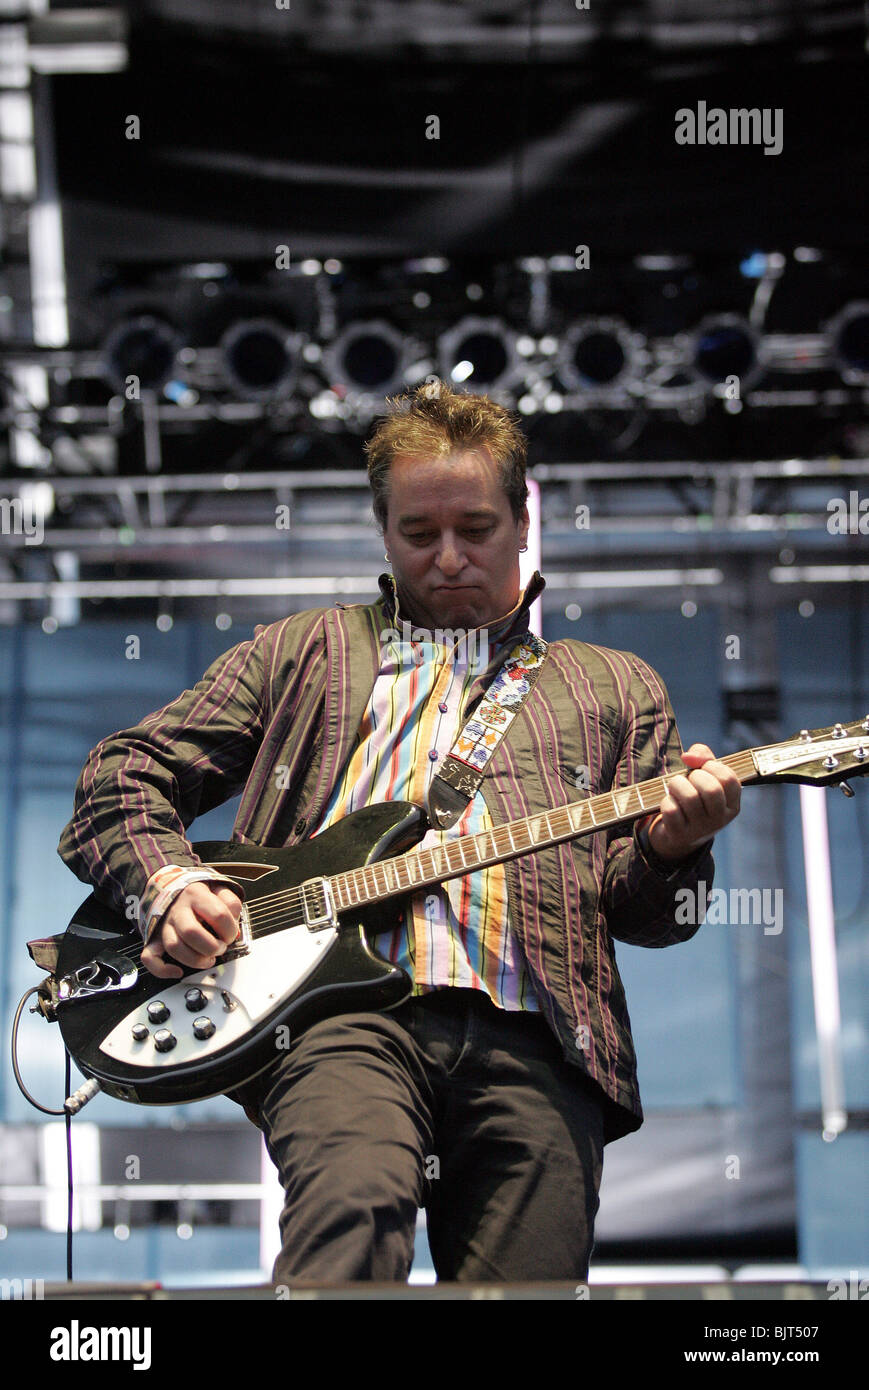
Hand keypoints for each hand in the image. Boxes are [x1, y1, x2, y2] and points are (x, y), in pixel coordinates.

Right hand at [140, 883, 242, 978]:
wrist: (174, 888)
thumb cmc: (199, 894)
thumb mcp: (218, 888)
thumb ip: (230, 902)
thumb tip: (233, 919)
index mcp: (196, 895)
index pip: (218, 915)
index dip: (230, 930)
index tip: (231, 935)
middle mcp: (178, 910)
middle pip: (191, 932)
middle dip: (211, 947)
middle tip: (220, 948)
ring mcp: (164, 925)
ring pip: (173, 947)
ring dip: (195, 960)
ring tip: (208, 959)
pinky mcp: (155, 938)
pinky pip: (150, 957)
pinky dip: (163, 970)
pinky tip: (178, 971)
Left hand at [646, 743, 740, 861]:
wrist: (680, 834)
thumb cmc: (695, 797)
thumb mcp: (705, 777)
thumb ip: (703, 756)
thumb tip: (687, 756)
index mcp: (732, 805)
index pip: (729, 779)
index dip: (712, 766)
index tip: (702, 768)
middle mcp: (720, 819)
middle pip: (711, 789)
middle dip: (695, 776)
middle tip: (689, 779)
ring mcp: (700, 829)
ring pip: (689, 798)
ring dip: (677, 784)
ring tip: (675, 786)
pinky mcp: (680, 835)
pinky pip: (671, 810)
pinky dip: (666, 801)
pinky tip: (670, 803)